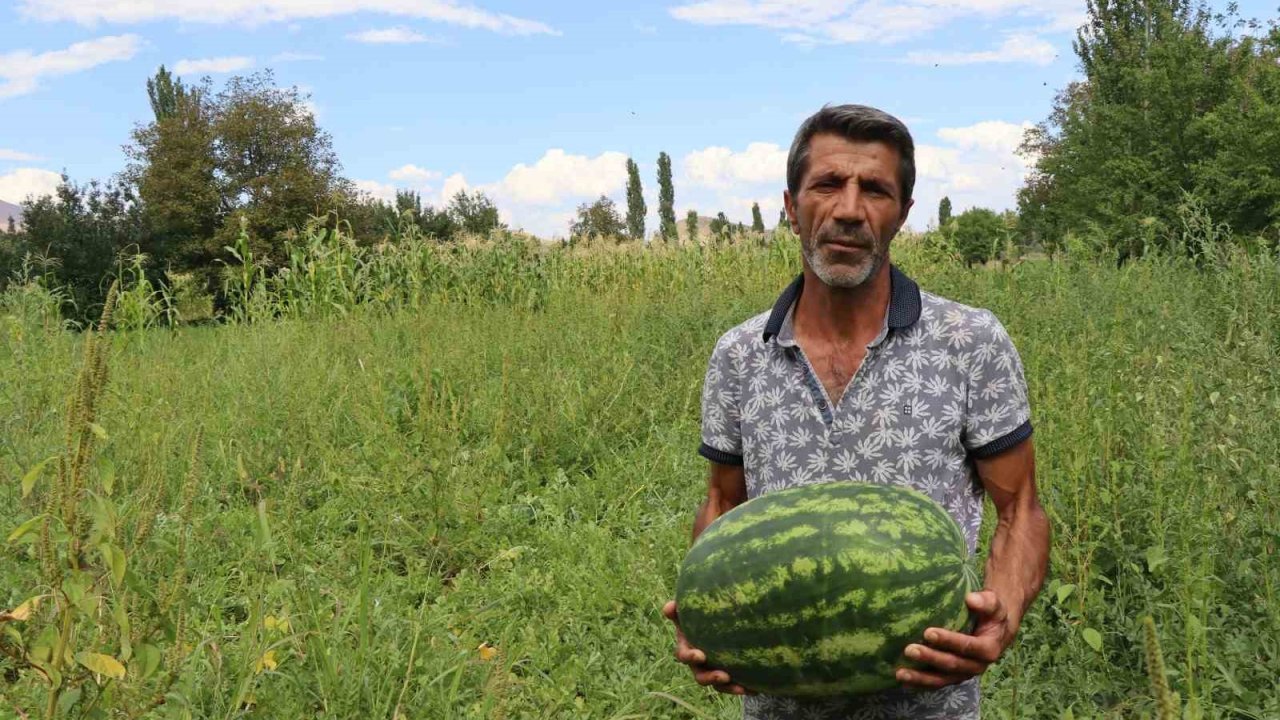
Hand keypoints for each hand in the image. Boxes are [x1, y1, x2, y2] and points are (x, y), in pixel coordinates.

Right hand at [662, 600, 755, 695]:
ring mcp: (713, 671)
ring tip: (741, 688)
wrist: (720, 621)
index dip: (689, 657)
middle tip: (723, 676)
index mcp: (687, 647)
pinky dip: (742, 688)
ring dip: (728, 688)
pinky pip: (734, 686)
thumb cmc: (700, 615)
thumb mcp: (689, 611)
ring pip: (718, 685)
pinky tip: (754, 689)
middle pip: (700, 676)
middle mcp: (698, 664)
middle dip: (710, 678)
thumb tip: (668, 607)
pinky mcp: (728, 677)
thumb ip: (678, 608)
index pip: (683, 655)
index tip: (700, 655)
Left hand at [896, 590, 1014, 690]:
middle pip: (951, 665)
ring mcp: (963, 674)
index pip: (968, 647)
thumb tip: (971, 599)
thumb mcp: (994, 605)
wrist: (995, 631)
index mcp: (988, 649)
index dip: (948, 641)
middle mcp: (976, 666)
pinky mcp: (953, 677)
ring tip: (901, 674)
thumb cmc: (991, 615)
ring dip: (921, 678)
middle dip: (930, 658)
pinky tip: (903, 681)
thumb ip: (986, 602)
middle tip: (909, 650)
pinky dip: (920, 684)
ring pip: (942, 679)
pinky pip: (936, 683)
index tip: (928, 633)